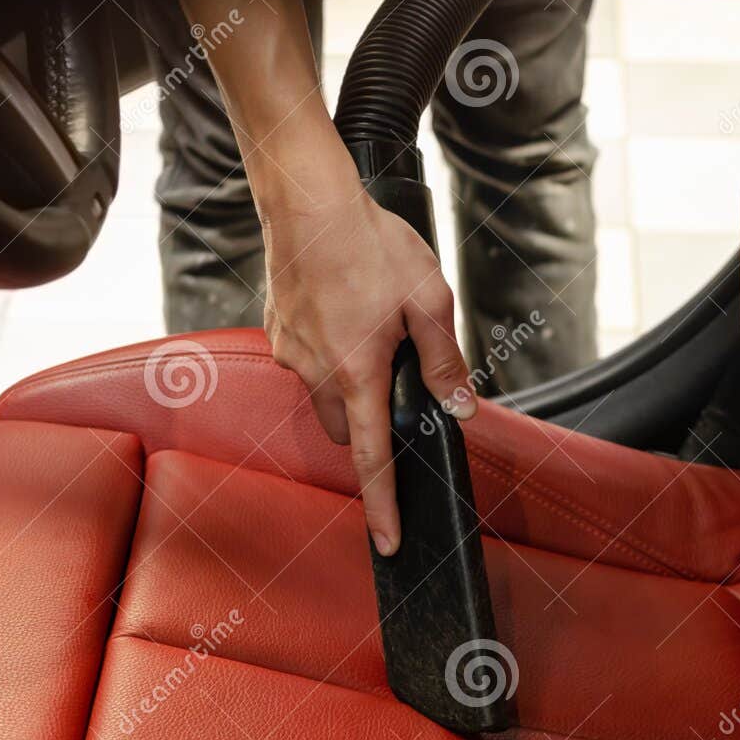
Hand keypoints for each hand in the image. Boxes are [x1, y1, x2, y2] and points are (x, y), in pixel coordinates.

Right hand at [257, 128, 475, 556]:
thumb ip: (445, 360)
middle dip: (371, 421)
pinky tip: (347, 309)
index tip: (387, 542)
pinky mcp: (278, 330)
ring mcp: (291, 351)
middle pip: (346, 430)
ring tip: (373, 327)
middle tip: (398, 373)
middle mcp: (316, 373)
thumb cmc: (369, 243)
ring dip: (351, 383)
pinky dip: (330, 353)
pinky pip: (309, 362)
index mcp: (357, 375)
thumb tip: (462, 406)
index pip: (371, 460)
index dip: (384, 505)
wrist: (307, 197)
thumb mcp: (429, 300)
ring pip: (326, 395)